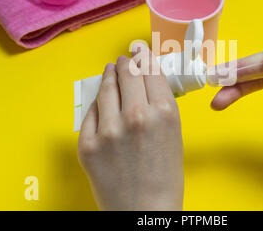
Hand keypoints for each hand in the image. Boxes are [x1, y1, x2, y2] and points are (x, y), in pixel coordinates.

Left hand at [78, 44, 183, 209]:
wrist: (144, 211)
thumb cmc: (165, 177)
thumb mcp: (174, 134)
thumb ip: (160, 104)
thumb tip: (147, 80)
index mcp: (165, 112)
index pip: (151, 71)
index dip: (145, 57)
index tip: (141, 50)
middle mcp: (136, 115)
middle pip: (128, 73)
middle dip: (127, 63)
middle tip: (126, 59)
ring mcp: (108, 130)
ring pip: (106, 88)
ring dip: (109, 75)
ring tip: (111, 70)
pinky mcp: (87, 144)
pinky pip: (91, 112)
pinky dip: (98, 103)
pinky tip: (102, 100)